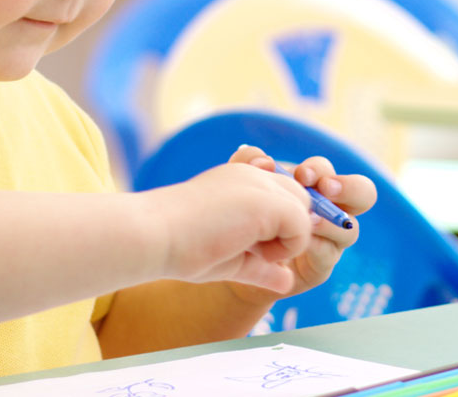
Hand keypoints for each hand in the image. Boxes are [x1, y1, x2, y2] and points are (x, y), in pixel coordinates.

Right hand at [144, 155, 314, 293]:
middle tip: (255, 251)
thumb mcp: (231, 260)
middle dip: (289, 230)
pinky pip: (302, 225)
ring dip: (287, 238)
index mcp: (240, 181)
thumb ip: (262, 266)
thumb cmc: (181, 248)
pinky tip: (252, 251)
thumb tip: (288, 281)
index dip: (279, 226)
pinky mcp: (266, 200)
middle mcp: (252, 175)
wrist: (153, 236)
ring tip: (251, 250)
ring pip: (304, 209)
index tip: (254, 249)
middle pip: (299, 199)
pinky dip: (286, 247)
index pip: (283, 196)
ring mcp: (260, 183)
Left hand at [221, 145, 376, 305]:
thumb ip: (249, 164)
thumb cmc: (245, 217)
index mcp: (313, 187)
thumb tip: (261, 157)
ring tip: (309, 221)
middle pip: (364, 194)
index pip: (328, 171)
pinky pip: (329, 255)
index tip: (301, 175)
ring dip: (330, 223)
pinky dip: (316, 248)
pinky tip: (300, 245)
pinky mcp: (320, 268)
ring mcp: (330, 241)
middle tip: (325, 189)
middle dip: (349, 188)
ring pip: (350, 229)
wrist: (232, 261)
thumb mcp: (244, 187)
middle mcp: (329, 211)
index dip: (320, 170)